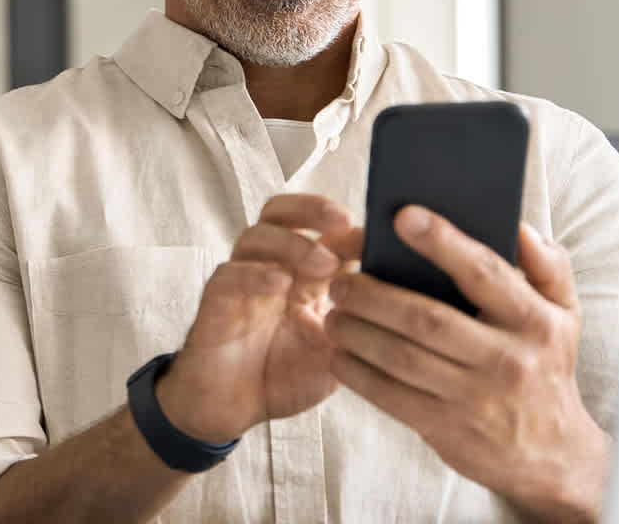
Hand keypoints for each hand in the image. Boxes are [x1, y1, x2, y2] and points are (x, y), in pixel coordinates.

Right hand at [156, 194, 361, 443]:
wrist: (233, 409)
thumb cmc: (283, 376)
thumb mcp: (336, 350)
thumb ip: (361, 322)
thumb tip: (403, 298)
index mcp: (302, 273)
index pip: (321, 229)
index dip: (347, 227)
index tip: (379, 237)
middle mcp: (270, 266)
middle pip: (282, 213)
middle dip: (313, 209)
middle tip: (343, 221)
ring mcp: (241, 281)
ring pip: (256, 237)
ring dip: (292, 243)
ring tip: (323, 263)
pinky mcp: (215, 302)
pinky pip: (230, 276)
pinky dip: (255, 273)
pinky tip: (280, 282)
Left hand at [324, 208, 609, 523]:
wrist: (553, 455)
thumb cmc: (546, 367)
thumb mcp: (565, 314)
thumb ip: (546, 265)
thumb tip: (515, 224)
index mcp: (534, 321)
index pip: (483, 272)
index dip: (441, 241)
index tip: (402, 216)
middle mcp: (506, 359)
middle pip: (426, 318)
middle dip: (374, 295)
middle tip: (340, 279)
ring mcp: (475, 397)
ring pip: (400, 357)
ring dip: (356, 332)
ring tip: (332, 313)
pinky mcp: (447, 429)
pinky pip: (390, 396)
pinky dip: (357, 373)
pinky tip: (339, 355)